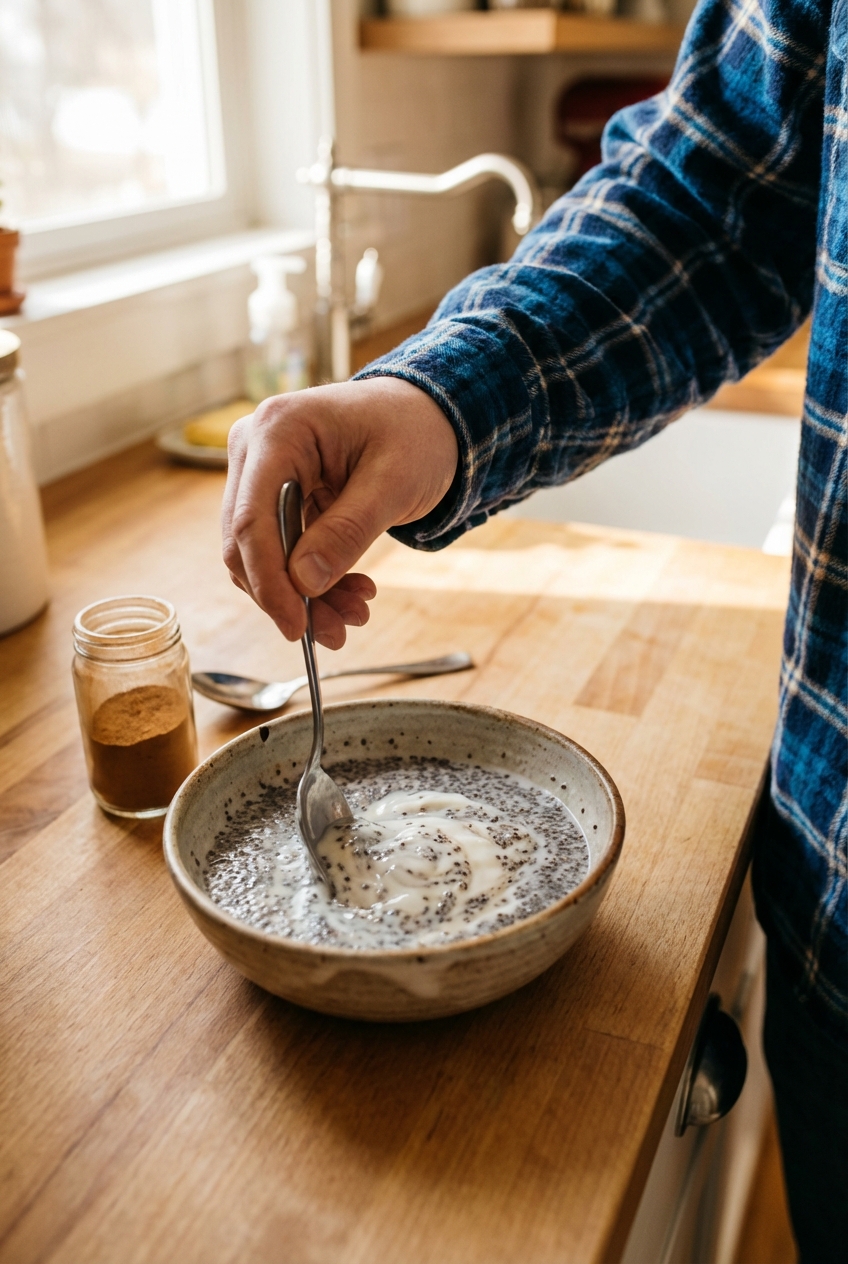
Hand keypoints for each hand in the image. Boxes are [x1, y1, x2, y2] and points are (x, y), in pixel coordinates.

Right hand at [222, 377, 458, 648]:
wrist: (429, 415)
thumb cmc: (416, 433)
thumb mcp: (393, 484)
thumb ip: (348, 531)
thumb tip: (304, 583)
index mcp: (279, 429)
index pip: (250, 519)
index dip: (268, 581)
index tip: (296, 627)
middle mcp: (255, 447)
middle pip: (246, 541)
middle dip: (288, 596)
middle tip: (337, 633)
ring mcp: (261, 470)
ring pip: (261, 553)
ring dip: (303, 594)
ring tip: (355, 615)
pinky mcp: (275, 494)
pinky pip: (280, 549)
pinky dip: (311, 579)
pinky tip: (351, 594)